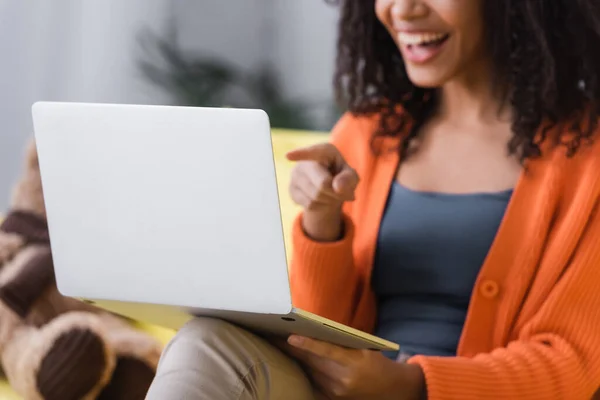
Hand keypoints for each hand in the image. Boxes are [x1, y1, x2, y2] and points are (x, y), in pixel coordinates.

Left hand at [283, 335, 425, 399]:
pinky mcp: (332, 398)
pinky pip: (312, 381)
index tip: (291, 337)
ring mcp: (336, 390)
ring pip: (309, 370)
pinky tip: (293, 361)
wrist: (392, 390)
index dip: (308, 344)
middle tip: (273, 335)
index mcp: (353, 362)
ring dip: (294, 358)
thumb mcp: (363, 348)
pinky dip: (304, 369)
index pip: (326, 351)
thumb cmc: (376, 362)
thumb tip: (316, 330)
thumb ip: (342, 342)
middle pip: (311, 360)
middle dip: (291, 348)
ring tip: (278, 345)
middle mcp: (342, 378)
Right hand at [286, 143, 358, 241]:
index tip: (288, 156)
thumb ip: (349, 178)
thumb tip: (337, 187)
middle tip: (344, 193)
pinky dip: (320, 206)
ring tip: (332, 194)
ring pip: (315, 197)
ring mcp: (296, 175)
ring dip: (329, 200)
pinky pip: (309, 204)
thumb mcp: (351, 176)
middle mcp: (306, 160)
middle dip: (336, 193)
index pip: (312, 153)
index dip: (300, 154)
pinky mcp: (291, 189)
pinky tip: (322, 199)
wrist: (328, 187)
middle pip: (322, 184)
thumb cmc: (341, 177)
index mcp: (323, 151)